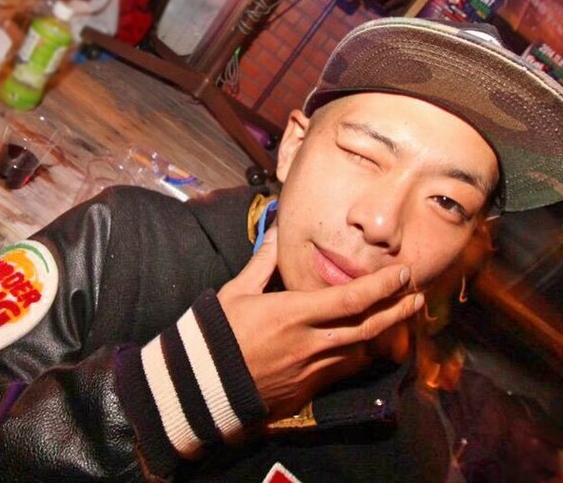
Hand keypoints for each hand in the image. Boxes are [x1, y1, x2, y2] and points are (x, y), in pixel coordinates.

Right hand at [218, 226, 423, 419]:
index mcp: (294, 314)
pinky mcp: (310, 388)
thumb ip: (263, 263)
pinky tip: (371, 344)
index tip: (402, 274)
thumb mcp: (237, 292)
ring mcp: (313, 369)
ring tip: (403, 317)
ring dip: (386, 332)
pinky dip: (363, 354)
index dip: (381, 286)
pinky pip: (346, 369)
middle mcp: (311, 342)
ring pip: (362, 350)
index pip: (350, 299)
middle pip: (367, 326)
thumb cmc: (220, 334)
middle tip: (417, 295)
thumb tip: (276, 233)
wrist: (205, 386)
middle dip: (397, 309)